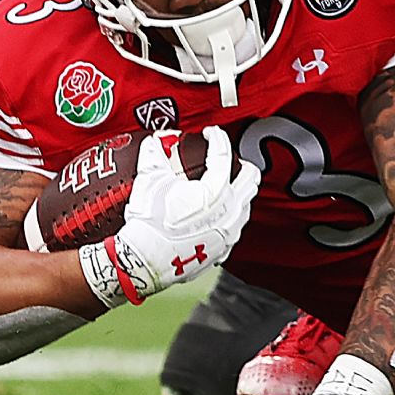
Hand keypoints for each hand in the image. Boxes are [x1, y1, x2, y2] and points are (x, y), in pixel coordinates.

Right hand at [79, 128, 259, 306]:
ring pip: (247, 205)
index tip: (210, 134)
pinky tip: (218, 215)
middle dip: (242, 164)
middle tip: (231, 159)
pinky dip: (229, 218)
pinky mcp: (223, 249)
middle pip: (251, 178)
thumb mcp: (149, 180)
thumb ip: (155, 153)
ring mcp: (229, 232)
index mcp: (216, 190)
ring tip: (227, 186)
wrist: (144, 261)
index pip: (223, 154)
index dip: (216, 138)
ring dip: (240, 192)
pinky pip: (234, 229)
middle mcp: (230, 211)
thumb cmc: (149, 223)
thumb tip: (156, 141)